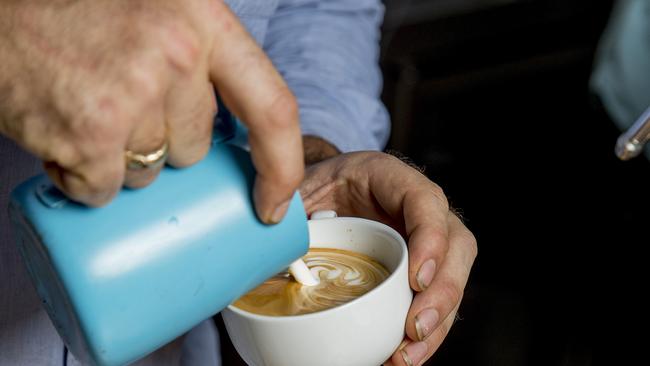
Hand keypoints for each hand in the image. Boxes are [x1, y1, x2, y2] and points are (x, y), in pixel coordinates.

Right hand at [0, 0, 302, 221]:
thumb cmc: (78, 9)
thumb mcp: (160, 14)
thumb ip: (199, 60)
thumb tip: (226, 134)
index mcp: (205, 21)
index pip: (273, 109)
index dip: (280, 168)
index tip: (273, 204)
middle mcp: (177, 53)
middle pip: (194, 146)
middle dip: (163, 144)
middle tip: (120, 105)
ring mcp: (133, 94)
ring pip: (150, 172)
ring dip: (120, 161)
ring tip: (86, 109)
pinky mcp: (89, 132)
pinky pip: (104, 189)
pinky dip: (82, 177)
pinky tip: (63, 132)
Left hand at [300, 144, 476, 365]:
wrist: (324, 192)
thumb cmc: (317, 186)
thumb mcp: (301, 186)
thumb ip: (292, 209)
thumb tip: (275, 248)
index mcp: (390, 177)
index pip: (424, 201)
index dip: (430, 239)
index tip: (415, 278)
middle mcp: (419, 207)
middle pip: (455, 245)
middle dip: (441, 292)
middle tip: (414, 327)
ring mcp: (426, 238)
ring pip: (453, 276)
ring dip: (437, 321)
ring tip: (407, 355)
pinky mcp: (420, 267)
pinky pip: (436, 297)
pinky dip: (426, 331)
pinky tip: (404, 355)